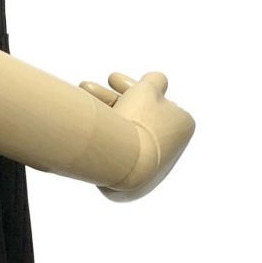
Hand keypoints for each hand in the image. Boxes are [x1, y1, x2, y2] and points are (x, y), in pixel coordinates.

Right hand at [79, 71, 195, 201]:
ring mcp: (150, 167)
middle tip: (87, 87)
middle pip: (135, 115)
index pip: (155, 100)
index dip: (130, 88)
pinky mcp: (128, 183)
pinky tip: (84, 124)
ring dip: (101, 113)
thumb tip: (156, 80)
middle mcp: (169, 148)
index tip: (110, 79)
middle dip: (111, 99)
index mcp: (182, 124)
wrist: (125, 162)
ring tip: (78, 100)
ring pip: (121, 133)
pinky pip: (113, 154)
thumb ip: (154, 80)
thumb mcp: (146, 89)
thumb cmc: (139, 121)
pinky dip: (101, 136)